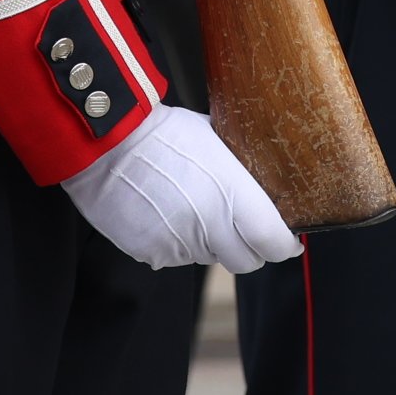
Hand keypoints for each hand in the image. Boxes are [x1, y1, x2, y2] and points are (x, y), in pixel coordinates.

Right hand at [63, 103, 300, 271]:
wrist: (108, 144)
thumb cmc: (165, 133)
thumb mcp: (216, 140)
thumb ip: (241, 173)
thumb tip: (265, 186)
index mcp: (234, 196)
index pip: (274, 242)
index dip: (284, 244)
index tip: (287, 241)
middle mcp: (211, 226)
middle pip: (247, 261)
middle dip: (250, 248)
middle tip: (244, 230)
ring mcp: (181, 244)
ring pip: (210, 257)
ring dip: (210, 242)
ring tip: (192, 208)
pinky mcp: (153, 254)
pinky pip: (176, 257)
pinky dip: (177, 242)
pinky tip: (165, 213)